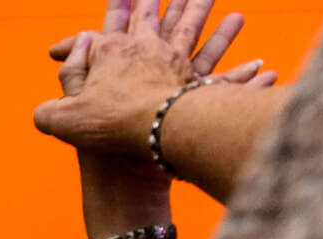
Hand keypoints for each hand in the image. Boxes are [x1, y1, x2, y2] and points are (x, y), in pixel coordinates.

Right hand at [34, 0, 273, 161]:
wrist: (145, 141)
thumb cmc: (101, 125)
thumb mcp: (61, 112)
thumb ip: (66, 75)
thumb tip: (78, 43)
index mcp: (114, 52)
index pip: (116, 21)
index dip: (121, 4)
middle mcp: (148, 51)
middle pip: (161, 17)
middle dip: (172, 0)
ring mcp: (177, 66)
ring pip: (195, 33)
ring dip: (209, 17)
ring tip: (228, 9)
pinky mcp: (197, 90)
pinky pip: (223, 81)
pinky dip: (243, 76)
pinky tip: (262, 68)